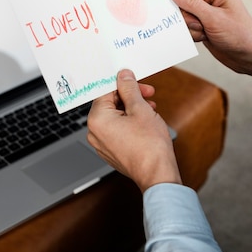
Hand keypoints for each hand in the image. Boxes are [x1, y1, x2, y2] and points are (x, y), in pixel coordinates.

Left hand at [87, 69, 181, 192]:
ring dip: (132, 110)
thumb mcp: (141, 109)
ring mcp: (102, 145)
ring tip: (150, 110)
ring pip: (115, 118)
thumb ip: (130, 89)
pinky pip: (117, 131)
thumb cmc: (150, 146)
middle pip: (110, 104)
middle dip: (130, 97)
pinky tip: (145, 123)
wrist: (157, 174)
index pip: (105, 91)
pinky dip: (129, 124)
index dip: (123, 84)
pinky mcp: (111, 152)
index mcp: (97, 119)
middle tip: (148, 95)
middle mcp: (95, 133)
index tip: (135, 81)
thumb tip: (123, 77)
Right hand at [169, 0, 251, 76]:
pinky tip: (204, 37)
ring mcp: (205, 12)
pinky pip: (187, 26)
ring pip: (183, 15)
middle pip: (182, 0)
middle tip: (199, 24)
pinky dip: (191, 33)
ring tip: (204, 32)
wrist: (247, 56)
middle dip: (186, 15)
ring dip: (189, 26)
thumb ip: (191, 3)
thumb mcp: (213, 18)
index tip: (176, 7)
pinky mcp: (202, 24)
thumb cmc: (238, 34)